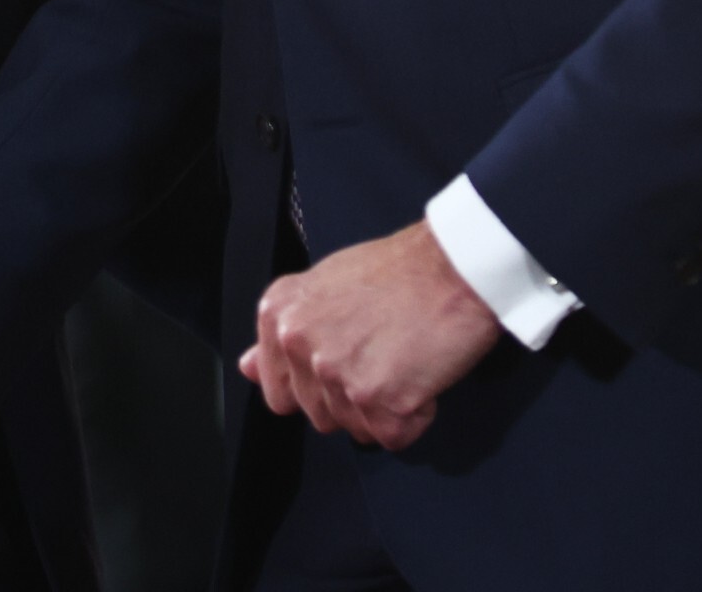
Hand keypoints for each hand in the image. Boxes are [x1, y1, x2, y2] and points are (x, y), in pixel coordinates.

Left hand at [238, 221, 501, 450]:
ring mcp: (337, 374)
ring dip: (385, 408)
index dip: (317, 385)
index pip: (279, 391)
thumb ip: (283, 331)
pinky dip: (415, 416)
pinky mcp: (379, 399)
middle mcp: (299, 345)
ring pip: (355, 429)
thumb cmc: (397, 270)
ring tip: (404, 359)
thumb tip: (246, 368)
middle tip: (384, 354)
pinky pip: (393, 437)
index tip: (346, 360)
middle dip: (353, 398)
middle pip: (318, 416)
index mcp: (278, 316)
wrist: (455, 264)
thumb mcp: (324, 285)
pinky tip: (423, 374)